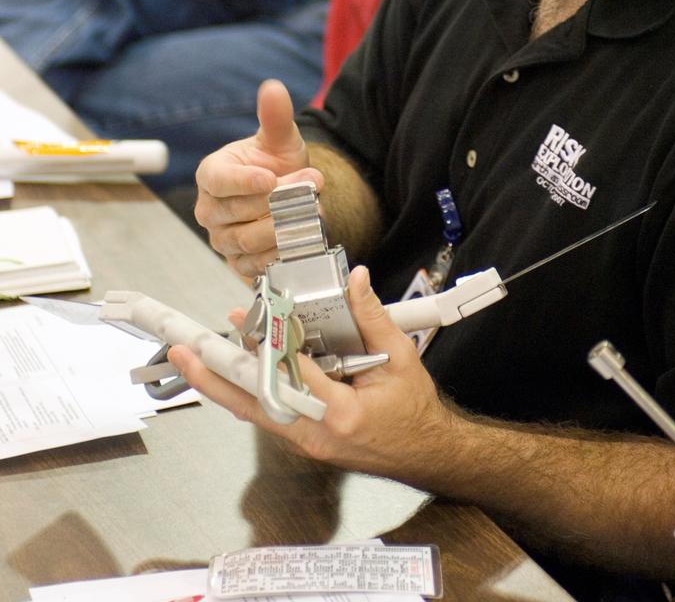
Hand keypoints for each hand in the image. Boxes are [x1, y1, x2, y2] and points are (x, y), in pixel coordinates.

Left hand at [168, 264, 453, 482]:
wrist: (426, 454)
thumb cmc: (414, 412)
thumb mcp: (401, 358)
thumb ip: (373, 316)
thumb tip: (354, 280)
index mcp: (342, 415)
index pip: (296, 375)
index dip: (271, 346)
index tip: (251, 319)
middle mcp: (316, 434)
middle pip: (256, 403)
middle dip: (218, 376)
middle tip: (189, 352)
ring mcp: (306, 442)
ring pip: (254, 411)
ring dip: (223, 384)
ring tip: (193, 360)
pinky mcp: (303, 440)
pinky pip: (267, 414)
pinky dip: (246, 391)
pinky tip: (229, 372)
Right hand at [195, 78, 319, 276]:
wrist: (287, 195)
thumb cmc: (275, 163)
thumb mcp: (280, 138)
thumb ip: (275, 115)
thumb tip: (273, 87)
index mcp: (212, 174)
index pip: (220, 181)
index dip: (244, 182)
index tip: (271, 179)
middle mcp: (210, 209)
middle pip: (237, 212)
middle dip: (277, 201)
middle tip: (310, 188)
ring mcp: (222, 239)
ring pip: (246, 241)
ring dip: (282, 228)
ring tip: (313, 212)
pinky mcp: (237, 263)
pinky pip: (253, 266)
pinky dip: (277, 255)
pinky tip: (299, 242)